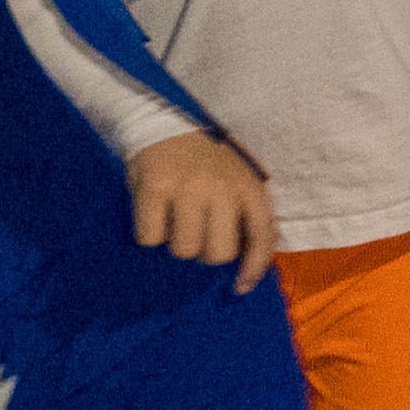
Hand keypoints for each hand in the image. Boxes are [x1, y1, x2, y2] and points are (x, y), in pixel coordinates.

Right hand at [126, 132, 278, 289]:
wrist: (164, 122)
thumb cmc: (206, 160)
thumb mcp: (239, 178)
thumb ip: (249, 213)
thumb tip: (253, 263)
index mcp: (247, 185)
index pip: (261, 236)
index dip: (253, 267)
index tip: (240, 286)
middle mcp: (221, 187)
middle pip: (218, 253)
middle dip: (204, 253)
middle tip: (196, 235)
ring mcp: (187, 188)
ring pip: (184, 249)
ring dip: (175, 243)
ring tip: (174, 221)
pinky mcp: (154, 189)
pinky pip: (151, 238)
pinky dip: (149, 234)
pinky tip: (153, 214)